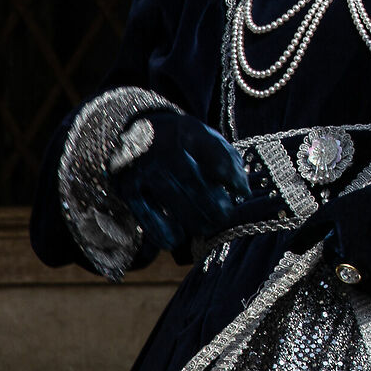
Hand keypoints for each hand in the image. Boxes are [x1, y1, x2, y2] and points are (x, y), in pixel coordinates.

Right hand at [107, 108, 247, 260]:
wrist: (133, 130)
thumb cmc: (179, 139)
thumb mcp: (203, 135)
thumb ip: (224, 157)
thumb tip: (243, 189)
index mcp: (189, 132)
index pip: (216, 155)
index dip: (232, 177)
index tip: (244, 194)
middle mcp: (165, 149)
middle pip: (194, 180)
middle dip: (213, 204)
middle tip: (224, 217)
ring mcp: (145, 169)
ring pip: (172, 197)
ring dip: (193, 218)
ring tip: (207, 228)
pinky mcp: (127, 187)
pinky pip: (144, 212)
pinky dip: (160, 230)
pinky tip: (175, 239)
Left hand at [291, 177, 370, 297]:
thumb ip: (360, 214)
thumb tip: (344, 236)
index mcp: (347, 205)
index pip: (316, 226)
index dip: (304, 239)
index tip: (294, 250)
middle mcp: (346, 231)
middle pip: (333, 255)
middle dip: (346, 255)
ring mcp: (362, 256)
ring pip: (351, 274)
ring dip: (365, 270)